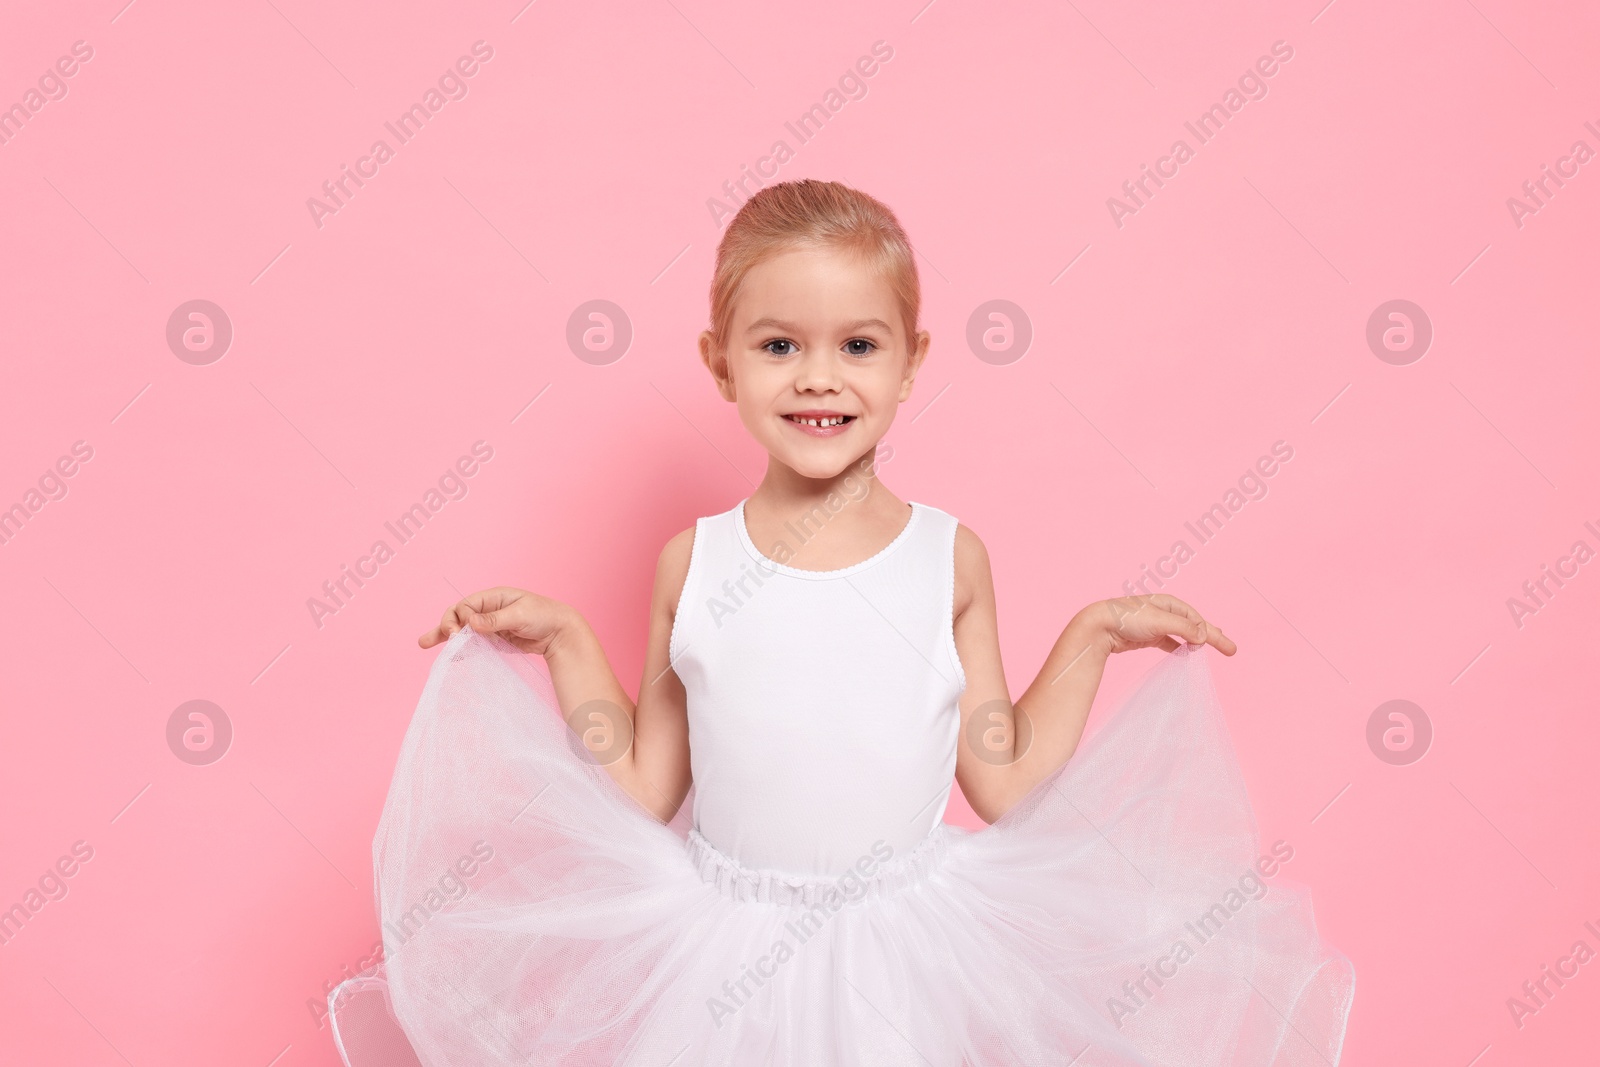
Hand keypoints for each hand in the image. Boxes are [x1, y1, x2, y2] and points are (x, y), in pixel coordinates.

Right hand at [418, 586, 575, 654]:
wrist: (560, 632)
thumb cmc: (544, 616)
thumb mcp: (520, 615)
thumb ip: (494, 620)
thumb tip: (470, 622)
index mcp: (493, 597)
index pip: (465, 606)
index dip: (458, 619)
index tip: (459, 634)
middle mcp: (488, 610)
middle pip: (458, 616)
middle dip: (444, 626)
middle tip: (431, 641)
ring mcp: (490, 625)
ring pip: (462, 630)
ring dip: (445, 636)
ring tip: (424, 643)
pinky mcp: (494, 640)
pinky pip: (473, 643)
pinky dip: (462, 649)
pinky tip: (452, 657)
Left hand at [1086, 594, 1237, 656]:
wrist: (1099, 626)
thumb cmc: (1127, 619)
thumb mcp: (1159, 621)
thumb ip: (1183, 628)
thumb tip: (1203, 636)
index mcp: (1169, 603)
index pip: (1196, 618)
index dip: (1211, 632)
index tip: (1222, 646)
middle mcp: (1163, 611)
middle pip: (1193, 625)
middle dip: (1212, 636)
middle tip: (1231, 649)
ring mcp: (1155, 624)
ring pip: (1183, 634)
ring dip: (1197, 642)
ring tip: (1212, 648)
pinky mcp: (1146, 637)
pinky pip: (1169, 643)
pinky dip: (1179, 649)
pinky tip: (1186, 656)